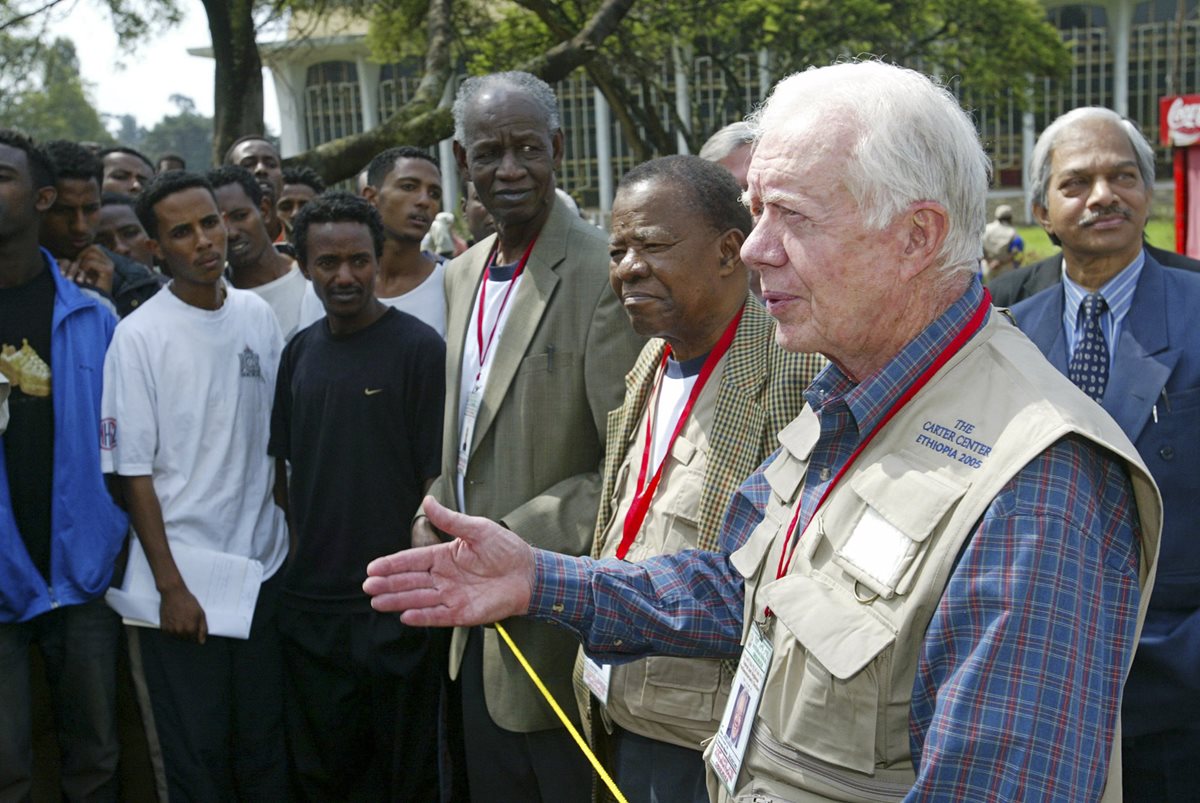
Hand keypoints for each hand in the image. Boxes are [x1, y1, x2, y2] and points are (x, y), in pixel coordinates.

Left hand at [60, 245, 115, 294]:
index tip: (78, 267)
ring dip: (82, 264)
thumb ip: (79, 263)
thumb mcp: (81, 273)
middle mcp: (109, 261)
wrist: (97, 304)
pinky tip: (85, 279)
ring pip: (91, 253)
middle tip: (79, 270)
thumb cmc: (87, 290)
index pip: (92, 248)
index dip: (82, 254)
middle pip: (93, 248)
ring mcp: (110, 265)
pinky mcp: (108, 270)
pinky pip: (91, 262)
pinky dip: (85, 269)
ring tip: (81, 276)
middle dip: (82, 257)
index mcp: (104, 261)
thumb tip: (63, 258)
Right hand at [159, 584, 207, 643]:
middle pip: (186, 640)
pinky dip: (172, 630)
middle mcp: (180, 632)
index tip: (194, 624)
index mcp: (191, 629)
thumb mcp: (200, 613)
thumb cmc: (189, 602)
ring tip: (181, 620)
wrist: (173, 594)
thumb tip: (202, 642)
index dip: (196, 632)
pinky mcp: (163, 628)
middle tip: (187, 621)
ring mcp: (171, 630)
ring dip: (180, 632)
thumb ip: (203, 629)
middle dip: (188, 633)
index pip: (195, 640)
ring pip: (177, 638)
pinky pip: (169, 635)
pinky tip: (174, 620)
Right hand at [364, 496, 534, 626]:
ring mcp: (451, 596)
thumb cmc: (506, 549)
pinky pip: (437, 616)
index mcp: (444, 556)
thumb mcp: (477, 529)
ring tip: (378, 602)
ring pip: (419, 599)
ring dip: (398, 601)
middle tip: (369, 586)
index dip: (392, 564)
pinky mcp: (462, 613)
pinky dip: (422, 617)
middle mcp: (443, 578)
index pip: (412, 560)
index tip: (373, 567)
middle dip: (388, 584)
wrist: (529, 573)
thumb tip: (427, 501)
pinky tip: (405, 616)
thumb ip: (450, 520)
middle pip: (410, 581)